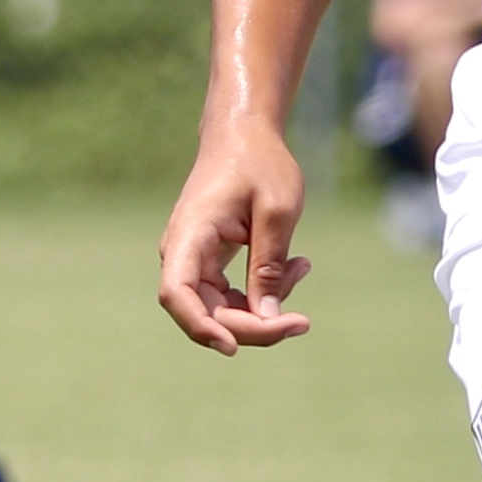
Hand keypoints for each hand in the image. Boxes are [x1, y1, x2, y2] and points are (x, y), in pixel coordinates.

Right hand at [156, 118, 315, 354]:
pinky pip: (231, 294)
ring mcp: (193, 260)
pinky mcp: (209, 263)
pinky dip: (264, 292)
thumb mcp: (277, 211)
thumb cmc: (260, 163)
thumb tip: (268, 319)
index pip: (178, 293)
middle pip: (206, 311)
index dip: (201, 327)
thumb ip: (270, 265)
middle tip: (302, 322)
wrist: (243, 134)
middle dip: (253, 325)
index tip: (233, 347)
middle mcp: (182, 252)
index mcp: (190, 235)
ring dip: (263, 308)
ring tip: (303, 267)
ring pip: (221, 308)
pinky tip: (298, 267)